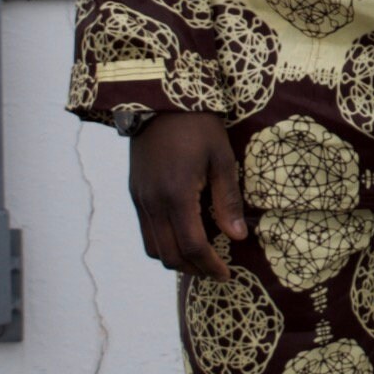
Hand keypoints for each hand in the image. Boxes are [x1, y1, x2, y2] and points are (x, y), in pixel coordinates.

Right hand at [129, 111, 245, 280]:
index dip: (211, 266)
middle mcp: (153, 202)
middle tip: (217, 271)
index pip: (193, 246)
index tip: (227, 275)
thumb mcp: (221, 158)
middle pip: (170, 255)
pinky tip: (183, 237)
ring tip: (200, 258)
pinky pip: (145, 231)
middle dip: (195, 269)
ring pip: (153, 248)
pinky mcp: (135, 193)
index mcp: (177, 195)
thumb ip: (228, 200)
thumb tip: (238, 237)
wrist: (159, 99)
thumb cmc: (197, 125)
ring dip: (176, 260)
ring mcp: (140, 199)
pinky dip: (163, 244)